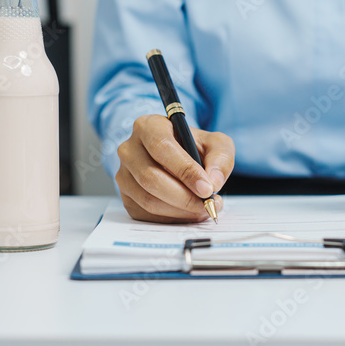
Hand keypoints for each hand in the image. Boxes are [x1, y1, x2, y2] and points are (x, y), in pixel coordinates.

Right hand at [115, 114, 233, 222]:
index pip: (162, 147)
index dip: (185, 171)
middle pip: (151, 178)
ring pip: (148, 200)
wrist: (177, 157)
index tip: (207, 189)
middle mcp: (129, 149)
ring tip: (203, 208)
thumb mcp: (215, 143)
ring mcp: (123, 174)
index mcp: (148, 127)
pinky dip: (171, 218)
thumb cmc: (193, 147)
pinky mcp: (125, 196)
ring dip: (180, 210)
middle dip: (184, 197)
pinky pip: (146, 214)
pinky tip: (188, 212)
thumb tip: (213, 182)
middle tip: (207, 204)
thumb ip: (220, 157)